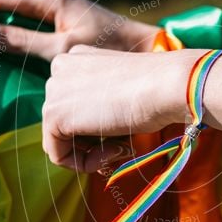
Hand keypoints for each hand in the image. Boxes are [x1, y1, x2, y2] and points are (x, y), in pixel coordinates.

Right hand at [0, 0, 159, 60]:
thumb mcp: (61, 49)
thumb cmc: (107, 49)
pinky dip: (22, 45)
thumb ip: (21, 42)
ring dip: (4, 39)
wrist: (146, 51)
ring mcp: (58, 11)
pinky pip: (33, 30)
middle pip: (5, 8)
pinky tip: (18, 65)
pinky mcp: (66, 25)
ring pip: (18, 20)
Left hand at [42, 45, 221, 171]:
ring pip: (61, 139)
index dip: (98, 127)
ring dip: (93, 151)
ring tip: (122, 146)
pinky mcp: (53, 115)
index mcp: (77, 57)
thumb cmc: (158, 88)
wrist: (168, 84)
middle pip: (65, 122)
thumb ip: (101, 106)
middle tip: (123, 144)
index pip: (73, 104)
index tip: (122, 134)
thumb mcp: (123, 92)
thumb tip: (90, 137)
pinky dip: (84, 164)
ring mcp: (53, 91)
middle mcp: (59, 68)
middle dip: (94, 141)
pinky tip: (112, 151)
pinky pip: (58, 155)